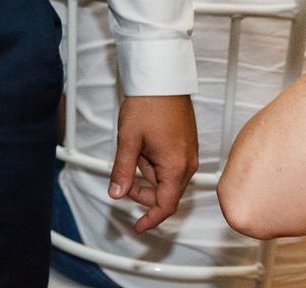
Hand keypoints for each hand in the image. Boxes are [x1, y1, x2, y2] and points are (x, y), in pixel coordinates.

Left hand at [111, 95, 198, 232]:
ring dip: (146, 173)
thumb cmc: (148, 104)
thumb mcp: (128, 140)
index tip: (138, 226)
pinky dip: (153, 163)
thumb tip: (117, 193)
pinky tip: (142, 147)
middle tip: (123, 179)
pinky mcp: (185, 146)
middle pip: (166, 193)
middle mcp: (187, 163)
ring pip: (166, 178)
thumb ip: (122, 170)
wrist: (161, 80)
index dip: (151, 218)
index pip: (166, 204)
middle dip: (143, 191)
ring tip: (133, 149)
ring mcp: (188, 154)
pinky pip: (169, 165)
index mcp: (176, 166)